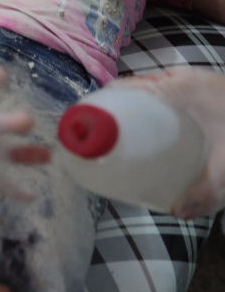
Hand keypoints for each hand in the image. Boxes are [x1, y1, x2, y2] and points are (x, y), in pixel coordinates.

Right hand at [114, 68, 224, 218]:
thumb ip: (205, 192)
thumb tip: (176, 212)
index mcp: (180, 88)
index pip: (124, 88)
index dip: (99, 104)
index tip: (83, 125)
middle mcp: (184, 79)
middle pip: (135, 89)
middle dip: (113, 110)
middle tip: (101, 138)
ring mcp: (198, 83)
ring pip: (154, 91)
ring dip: (135, 110)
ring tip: (124, 138)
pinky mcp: (209, 92)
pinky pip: (170, 95)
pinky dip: (156, 110)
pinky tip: (159, 134)